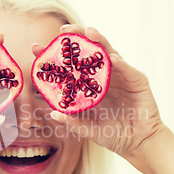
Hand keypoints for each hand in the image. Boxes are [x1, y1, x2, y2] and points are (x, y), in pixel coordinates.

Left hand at [33, 25, 166, 172]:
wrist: (137, 142)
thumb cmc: (112, 134)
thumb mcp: (88, 128)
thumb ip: (72, 121)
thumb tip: (53, 114)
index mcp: (89, 83)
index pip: (70, 64)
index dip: (54, 55)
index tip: (36, 48)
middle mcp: (104, 75)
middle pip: (89, 51)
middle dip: (76, 37)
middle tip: (62, 31)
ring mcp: (121, 74)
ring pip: (108, 52)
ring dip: (99, 40)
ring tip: (88, 32)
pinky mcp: (137, 80)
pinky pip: (127, 69)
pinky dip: (119, 63)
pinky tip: (110, 58)